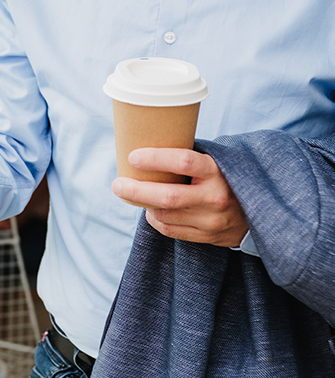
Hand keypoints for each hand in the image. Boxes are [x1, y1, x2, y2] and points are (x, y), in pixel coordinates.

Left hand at [112, 148, 248, 246]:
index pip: (183, 161)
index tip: (133, 157)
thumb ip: (187, 156)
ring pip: (165, 215)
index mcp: (217, 171)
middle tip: (117, 184)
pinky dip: (155, 219)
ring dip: (143, 205)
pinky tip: (150, 209)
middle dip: (136, 190)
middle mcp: (216, 197)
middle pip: (168, 197)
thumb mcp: (214, 160)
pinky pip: (170, 230)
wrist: (260, 212)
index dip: (155, 158)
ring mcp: (212, 221)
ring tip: (131, 194)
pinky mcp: (208, 237)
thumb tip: (145, 140)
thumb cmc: (224, 177)